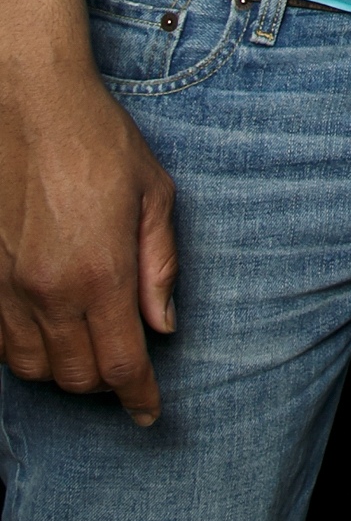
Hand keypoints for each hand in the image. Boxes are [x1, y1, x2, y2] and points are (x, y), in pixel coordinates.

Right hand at [0, 65, 177, 422]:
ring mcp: (8, 288)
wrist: (29, 106)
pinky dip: (26, 350)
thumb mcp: (154, 194)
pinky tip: (48, 329)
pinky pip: (0, 343)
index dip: (139, 398)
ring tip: (87, 347)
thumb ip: (160, 267)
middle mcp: (49, 291)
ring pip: (32, 368)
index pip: (121, 364)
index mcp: (100, 273)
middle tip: (125, 363)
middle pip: (76, 377)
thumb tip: (164, 325)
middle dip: (106, 383)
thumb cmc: (98, 141)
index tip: (150, 414)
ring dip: (63, 371)